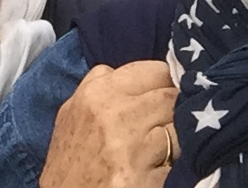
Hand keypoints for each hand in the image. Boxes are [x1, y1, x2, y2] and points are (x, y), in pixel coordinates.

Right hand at [38, 60, 177, 187]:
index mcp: (96, 93)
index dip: (164, 84)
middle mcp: (114, 114)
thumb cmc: (68, 161)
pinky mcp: (144, 177)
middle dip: (174, 108)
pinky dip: (172, 164)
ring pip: (178, 125)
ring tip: (163, 147)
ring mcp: (131, 146)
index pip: (153, 71)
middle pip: (170, 95)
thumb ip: (100, 86)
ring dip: (177, 136)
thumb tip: (138, 75)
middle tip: (167, 122)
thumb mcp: (72, 113)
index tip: (164, 95)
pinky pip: (177, 160)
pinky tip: (157, 168)